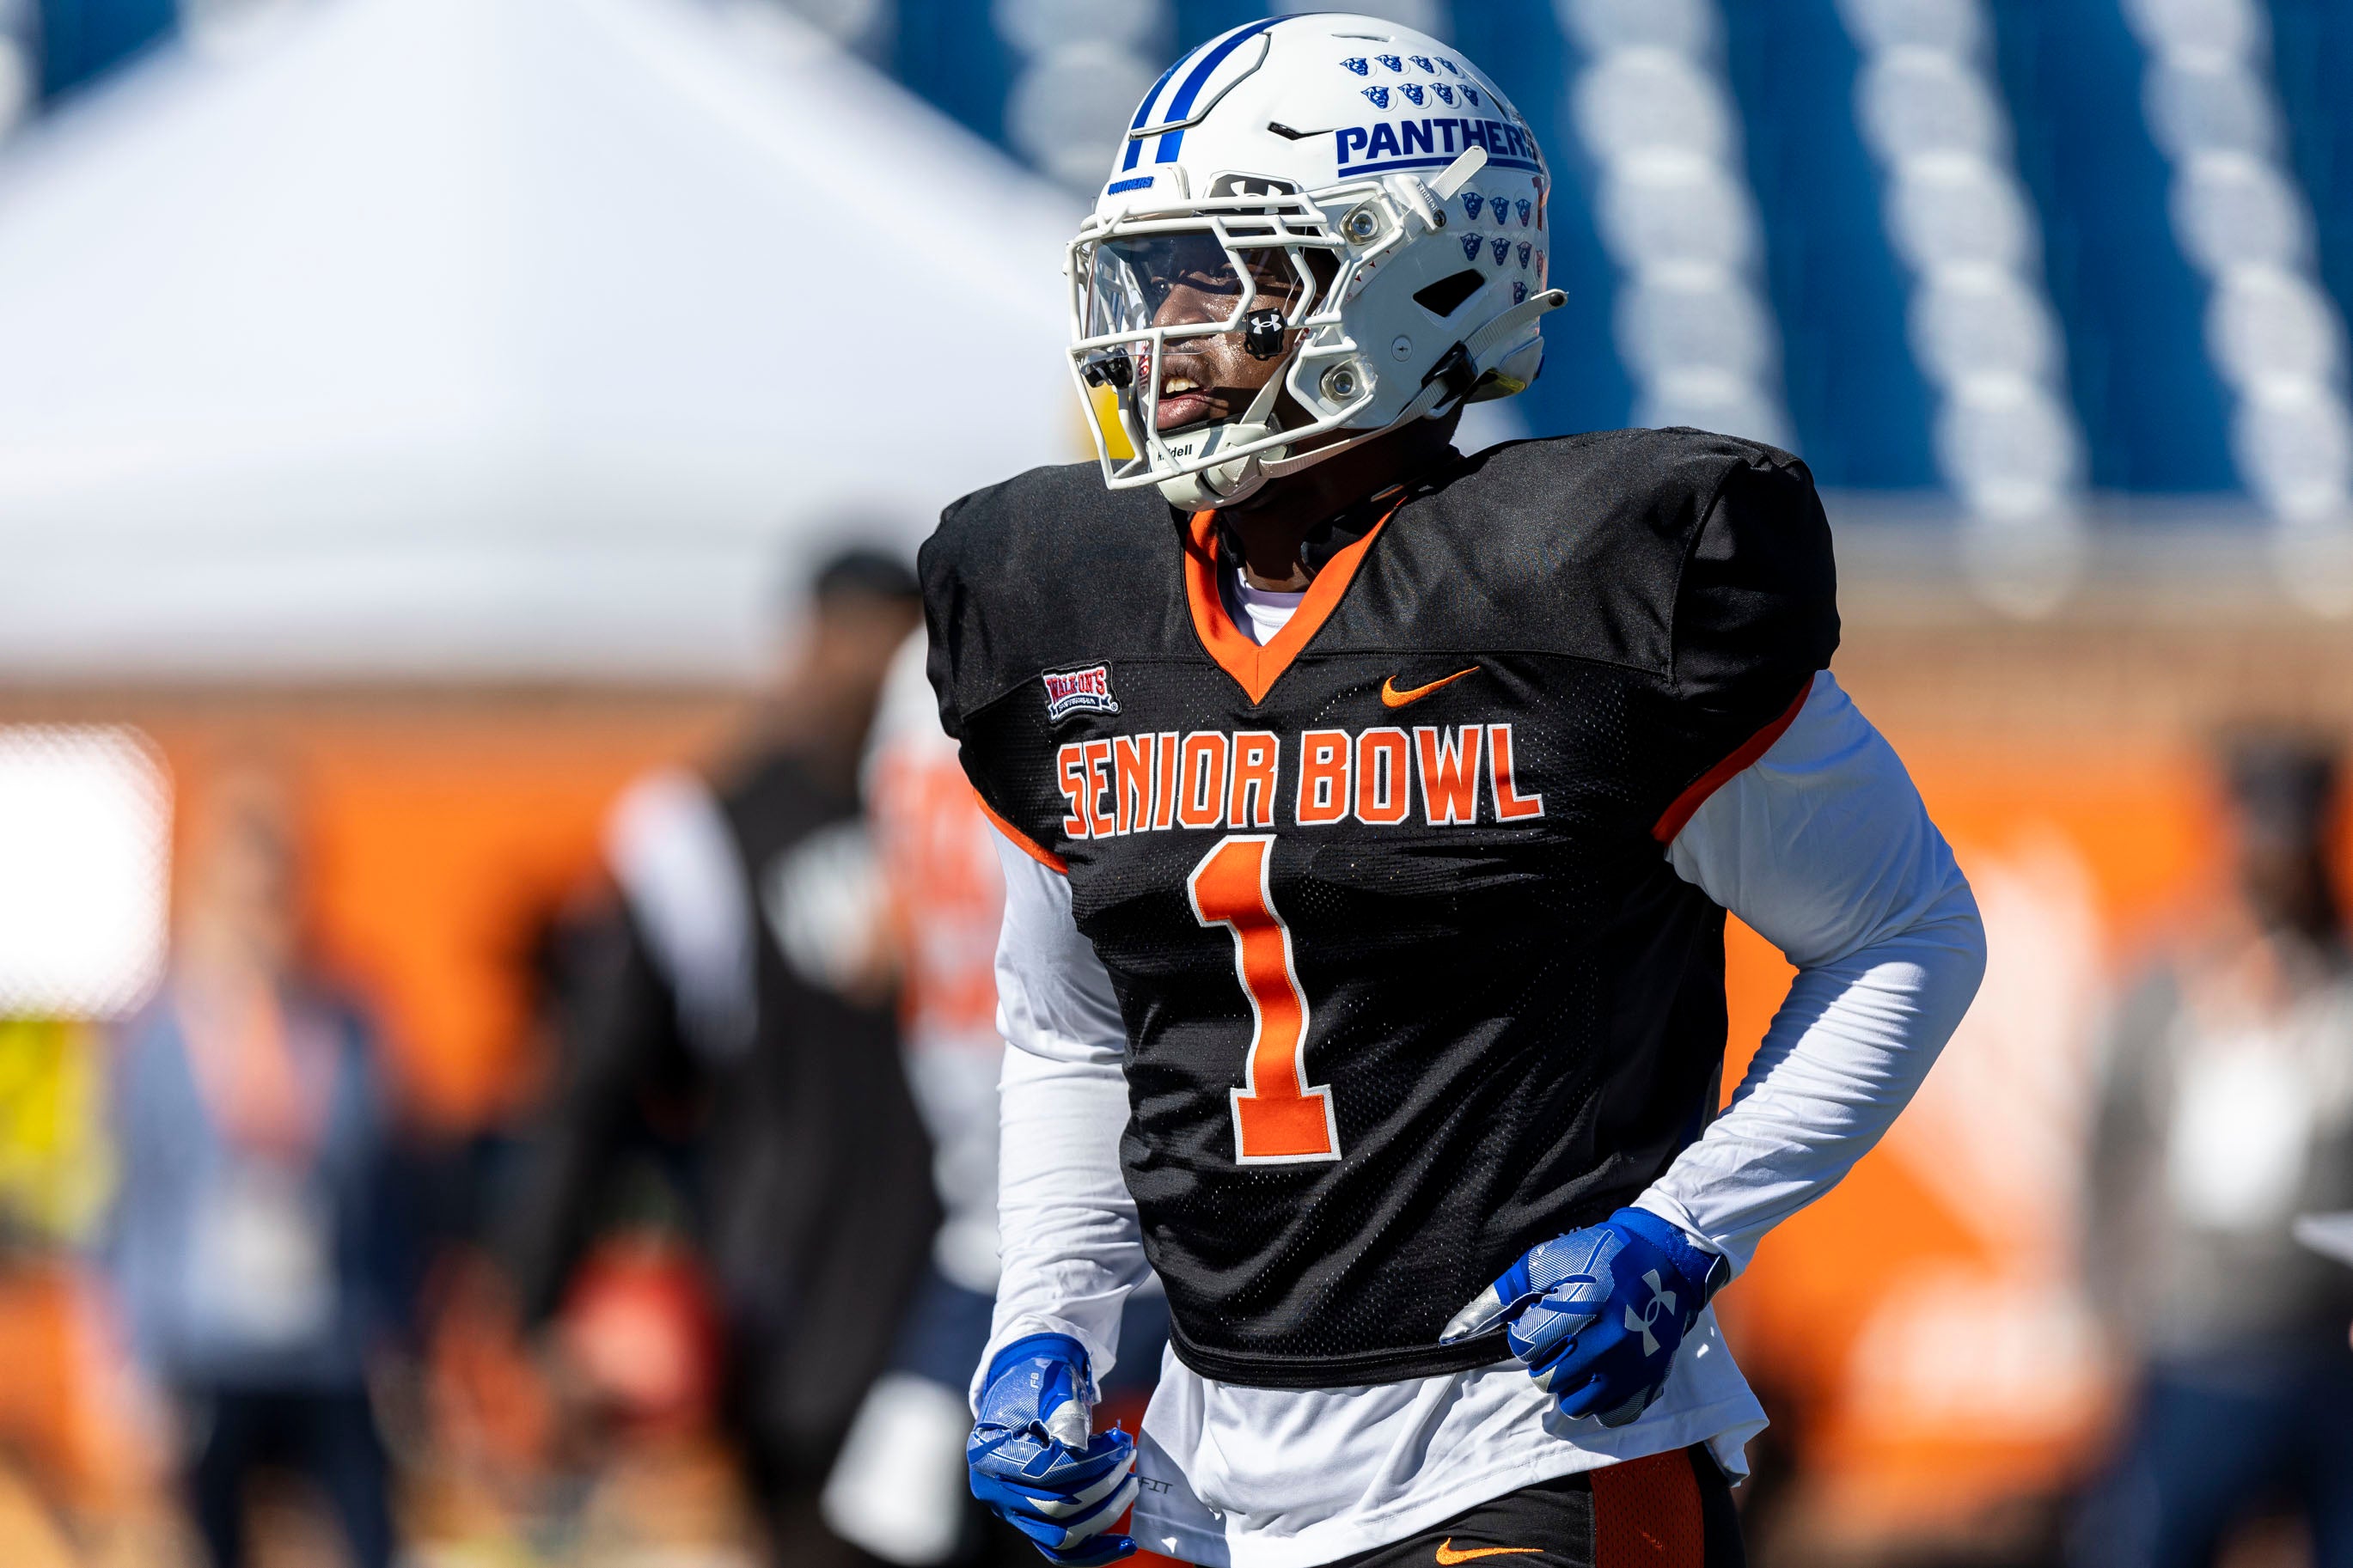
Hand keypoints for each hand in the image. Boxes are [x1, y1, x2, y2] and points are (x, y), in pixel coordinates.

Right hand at [967, 1334, 1137, 1564]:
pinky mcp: (1030, 1520)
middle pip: (1054, 1509)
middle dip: (1102, 1487)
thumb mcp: (1049, 1388)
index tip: (1121, 1446)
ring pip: (1060, 1536)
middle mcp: (993, 1490)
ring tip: (1130, 1485)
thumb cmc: (1038, 1383)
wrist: (1025, 1387)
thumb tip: (1080, 1450)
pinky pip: (1061, 1549)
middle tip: (1128, 1461)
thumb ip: (1063, 1416)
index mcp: (989, 1453)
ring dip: (1104, 1514)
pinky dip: (1094, 1549)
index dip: (1091, 1464)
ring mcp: (1010, 1510)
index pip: (1045, 1473)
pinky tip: (1126, 1544)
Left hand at [1442, 1208, 1726, 1426]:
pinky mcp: (1649, 1384)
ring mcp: (1633, 1367)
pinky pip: (1607, 1414)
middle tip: (1564, 1335)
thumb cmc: (1597, 1257)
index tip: (1545, 1316)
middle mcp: (1610, 1341)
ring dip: (1569, 1383)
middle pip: (1546, 1380)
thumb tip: (1452, 1336)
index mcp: (1582, 1304)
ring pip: (1574, 1404)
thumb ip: (1496, 1298)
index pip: (1525, 1346)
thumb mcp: (1543, 1262)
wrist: (1664, 1261)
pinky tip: (1603, 1371)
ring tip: (1581, 1354)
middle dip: (1546, 1359)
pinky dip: (1600, 1399)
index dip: (1527, 1331)